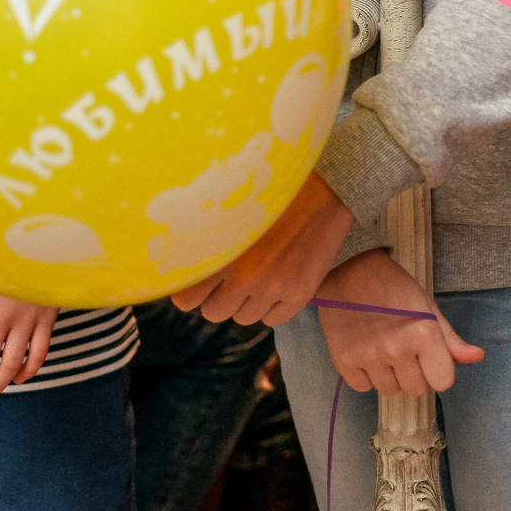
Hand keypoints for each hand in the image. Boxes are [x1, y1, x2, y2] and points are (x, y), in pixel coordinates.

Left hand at [170, 171, 354, 326]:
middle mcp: (246, 277)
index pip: (186, 300)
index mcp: (223, 254)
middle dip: (218, 297)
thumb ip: (209, 243)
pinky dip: (271, 307)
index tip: (202, 279)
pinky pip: (272, 320)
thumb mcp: (232, 214)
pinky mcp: (300, 295)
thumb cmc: (274, 197)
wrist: (327, 190)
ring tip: (257, 278)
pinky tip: (277, 284)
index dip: (193, 290)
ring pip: (242, 318)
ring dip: (245, 303)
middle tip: (231, 277)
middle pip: (213, 313)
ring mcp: (275, 289)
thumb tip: (183, 270)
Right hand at [316, 249, 483, 395]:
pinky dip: (366, 375)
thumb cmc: (394, 288)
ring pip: (389, 390)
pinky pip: (363, 387)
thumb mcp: (428, 308)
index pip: (442, 382)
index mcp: (424, 333)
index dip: (437, 371)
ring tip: (384, 347)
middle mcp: (397, 348)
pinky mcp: (343, 361)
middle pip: (416, 389)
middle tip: (404, 348)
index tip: (429, 357)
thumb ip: (451, 339)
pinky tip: (366, 351)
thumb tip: (478, 357)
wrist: (349, 271)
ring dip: (390, 376)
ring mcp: (368, 356)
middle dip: (414, 374)